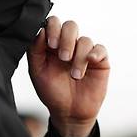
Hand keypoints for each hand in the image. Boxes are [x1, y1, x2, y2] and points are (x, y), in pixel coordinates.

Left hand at [27, 17, 109, 136]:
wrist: (69, 113)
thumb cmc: (52, 91)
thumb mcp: (37, 72)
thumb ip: (35, 50)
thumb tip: (40, 31)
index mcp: (52, 43)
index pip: (53, 23)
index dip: (53, 28)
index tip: (51, 44)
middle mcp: (69, 43)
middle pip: (71, 26)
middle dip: (67, 40)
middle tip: (63, 58)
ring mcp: (84, 51)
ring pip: (85, 40)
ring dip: (79, 57)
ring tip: (75, 75)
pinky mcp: (100, 60)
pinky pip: (101, 49)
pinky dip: (96, 53)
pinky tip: (91, 61)